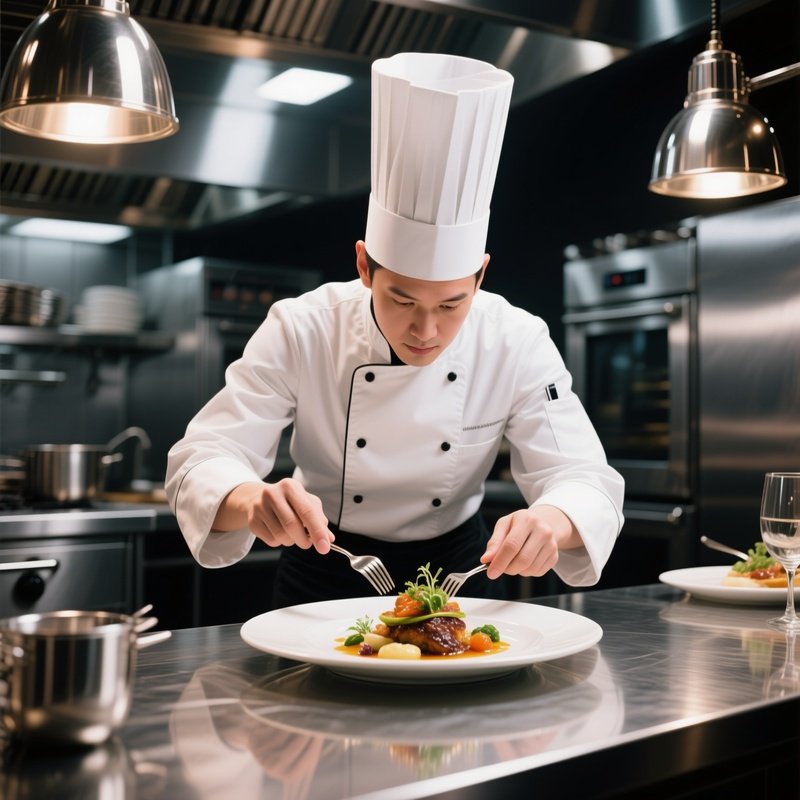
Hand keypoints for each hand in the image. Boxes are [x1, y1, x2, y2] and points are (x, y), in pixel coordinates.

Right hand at [215, 479, 332, 553]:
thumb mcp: (306, 503)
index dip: (317, 531)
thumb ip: (319, 520)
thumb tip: (329, 538)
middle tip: (308, 543)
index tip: (325, 547)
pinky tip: (279, 532)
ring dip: (292, 541)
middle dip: (304, 540)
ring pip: (281, 536)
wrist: (258, 498)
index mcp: (290, 486)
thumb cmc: (289, 502)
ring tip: (293, 534)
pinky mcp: (253, 521)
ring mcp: (259, 507)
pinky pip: (271, 541)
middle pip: (292, 525)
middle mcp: (273, 493)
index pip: (307, 512)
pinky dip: (280, 542)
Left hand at [481, 505, 579, 578]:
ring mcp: (551, 544)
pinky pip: (537, 572)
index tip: (490, 573)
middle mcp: (543, 531)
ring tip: (513, 560)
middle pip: (522, 559)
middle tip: (500, 567)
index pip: (511, 545)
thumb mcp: (504, 525)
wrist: (542, 523)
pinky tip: (524, 561)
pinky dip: (526, 572)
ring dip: (517, 571)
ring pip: (530, 568)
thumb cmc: (518, 524)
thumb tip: (486, 560)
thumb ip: (494, 542)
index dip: (500, 561)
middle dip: (507, 569)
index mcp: (527, 520)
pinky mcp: (554, 556)